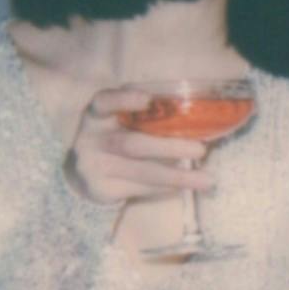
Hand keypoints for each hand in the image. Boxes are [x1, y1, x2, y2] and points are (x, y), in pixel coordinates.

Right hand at [64, 86, 215, 204]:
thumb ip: (143, 117)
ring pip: (141, 171)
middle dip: (168, 147)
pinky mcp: (102, 189)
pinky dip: (167, 187)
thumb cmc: (113, 139)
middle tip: (200, 149)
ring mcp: (94, 166)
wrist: (82, 174)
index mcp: (96, 115)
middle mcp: (91, 139)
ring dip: (177, 175)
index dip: (124, 100)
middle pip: (131, 143)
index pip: (104, 102)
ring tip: (206, 179)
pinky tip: (188, 185)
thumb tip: (197, 117)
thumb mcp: (117, 122)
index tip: (148, 100)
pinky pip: (141, 188)